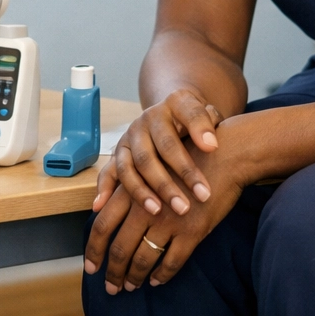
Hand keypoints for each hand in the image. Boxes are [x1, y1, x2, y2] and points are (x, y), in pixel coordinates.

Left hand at [84, 127, 243, 293]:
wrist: (222, 155)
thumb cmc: (183, 157)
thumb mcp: (146, 165)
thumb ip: (121, 185)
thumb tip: (97, 206)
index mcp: (130, 190)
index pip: (102, 225)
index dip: (94, 249)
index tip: (91, 267)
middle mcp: (145, 207)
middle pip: (120, 247)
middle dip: (114, 272)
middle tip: (111, 288)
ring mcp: (168, 221)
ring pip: (144, 258)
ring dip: (136, 276)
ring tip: (131, 286)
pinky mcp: (192, 231)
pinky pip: (173, 261)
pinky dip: (163, 274)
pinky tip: (157, 280)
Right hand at [93, 89, 221, 219]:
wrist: (172, 115)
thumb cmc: (195, 122)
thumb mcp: (208, 113)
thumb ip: (210, 123)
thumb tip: (210, 145)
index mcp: (174, 104)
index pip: (187, 116)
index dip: (199, 131)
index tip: (213, 148)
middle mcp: (147, 119)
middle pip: (156, 150)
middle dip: (173, 179)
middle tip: (190, 203)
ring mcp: (130, 137)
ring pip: (131, 166)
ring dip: (142, 190)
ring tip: (158, 211)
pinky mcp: (118, 154)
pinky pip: (108, 171)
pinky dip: (104, 188)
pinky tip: (101, 206)